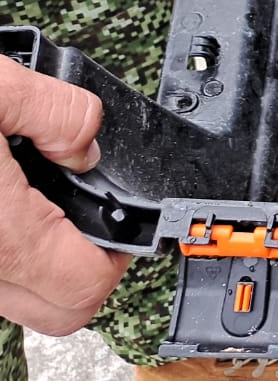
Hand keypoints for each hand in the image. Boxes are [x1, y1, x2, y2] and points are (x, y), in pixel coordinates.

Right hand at [0, 57, 128, 335]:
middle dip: (82, 266)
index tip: (119, 213)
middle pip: (52, 311)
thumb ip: (56, 114)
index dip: (116, 255)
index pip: (83, 291)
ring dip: (34, 259)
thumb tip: (85, 142)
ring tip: (31, 196)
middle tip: (85, 209)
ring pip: (7, 299)